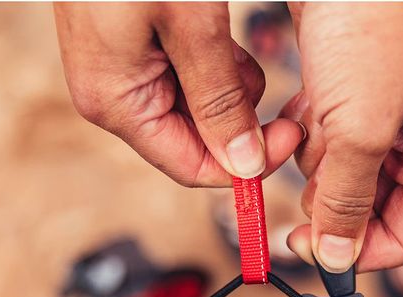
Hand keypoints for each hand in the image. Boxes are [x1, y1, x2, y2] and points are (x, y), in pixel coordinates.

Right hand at [54, 2, 303, 186]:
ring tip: (241, 51)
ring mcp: (118, 69)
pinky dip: (213, 66)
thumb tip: (246, 166)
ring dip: (229, 93)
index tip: (291, 136)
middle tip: (280, 95)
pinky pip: (181, 75)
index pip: (190, 166)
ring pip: (192, 109)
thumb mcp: (192, 24)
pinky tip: (225, 39)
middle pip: (192, 141)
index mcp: (116, 103)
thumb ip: (220, 101)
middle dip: (239, 123)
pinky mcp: (131, 44)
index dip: (245, 164)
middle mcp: (111, 96)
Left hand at [282, 2, 402, 272]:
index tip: (311, 251)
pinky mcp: (353, 97)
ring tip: (320, 116)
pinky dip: (309, 131)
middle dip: (333, 199)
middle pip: (370, 210)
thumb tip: (337, 259)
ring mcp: (385, 119)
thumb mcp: (361, 129)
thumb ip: (347, 200)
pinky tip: (310, 99)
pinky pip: (325, 142)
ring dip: (318, 161)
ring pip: (341, 178)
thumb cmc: (374, 24)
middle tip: (309, 176)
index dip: (358, 253)